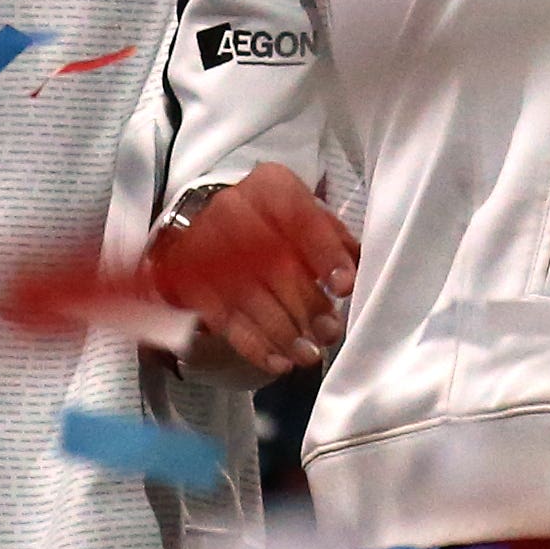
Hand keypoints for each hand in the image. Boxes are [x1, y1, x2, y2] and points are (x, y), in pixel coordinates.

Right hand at [143, 164, 355, 378]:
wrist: (209, 222)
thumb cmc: (272, 221)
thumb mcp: (305, 214)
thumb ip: (334, 239)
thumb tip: (358, 269)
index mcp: (270, 187)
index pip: (302, 219)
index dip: (325, 255)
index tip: (345, 286)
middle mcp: (234, 210)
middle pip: (275, 263)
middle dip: (307, 303)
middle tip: (329, 331)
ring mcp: (206, 246)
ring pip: (249, 296)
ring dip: (283, 332)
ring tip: (309, 354)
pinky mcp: (191, 282)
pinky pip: (224, 319)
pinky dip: (254, 345)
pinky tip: (277, 361)